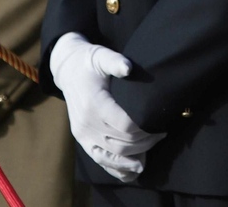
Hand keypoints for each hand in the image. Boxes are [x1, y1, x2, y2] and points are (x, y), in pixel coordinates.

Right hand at [49, 33, 165, 181]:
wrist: (67, 70)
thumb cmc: (88, 62)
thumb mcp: (101, 56)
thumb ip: (115, 62)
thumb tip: (128, 68)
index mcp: (94, 104)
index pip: (125, 127)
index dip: (145, 131)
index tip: (160, 126)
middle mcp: (86, 123)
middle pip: (121, 144)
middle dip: (144, 144)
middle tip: (160, 136)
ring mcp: (82, 133)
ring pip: (111, 157)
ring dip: (131, 161)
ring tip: (149, 159)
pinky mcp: (81, 138)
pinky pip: (99, 159)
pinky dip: (115, 168)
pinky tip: (131, 171)